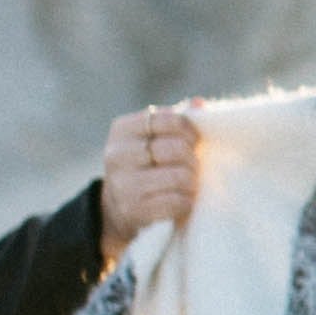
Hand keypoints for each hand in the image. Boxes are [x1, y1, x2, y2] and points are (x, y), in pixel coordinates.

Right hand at [98, 105, 200, 258]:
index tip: (194, 140)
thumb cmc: (144, 164)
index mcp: (122, 130)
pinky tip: (181, 200)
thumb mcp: (150, 137)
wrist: (115, 206)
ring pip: (180, 177)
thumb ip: (174, 119)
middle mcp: (118, 155)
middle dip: (192, 158)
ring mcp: (124, 184)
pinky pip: (177, 202)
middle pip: (176, 149)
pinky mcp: (133, 210)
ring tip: (188, 183)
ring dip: (191, 182)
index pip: (168, 119)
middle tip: (192, 165)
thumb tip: (200, 104)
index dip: (189, 130)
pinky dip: (186, 202)